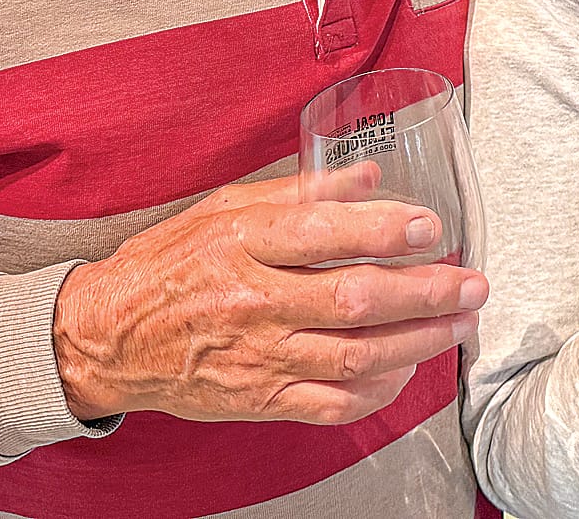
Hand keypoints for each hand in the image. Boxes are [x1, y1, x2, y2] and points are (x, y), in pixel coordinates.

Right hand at [53, 171, 487, 425]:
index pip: (324, 234)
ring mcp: (258, 356)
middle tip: (471, 284)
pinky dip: (377, 392)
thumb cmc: (169, 263)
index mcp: (244, 243)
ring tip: (460, 325)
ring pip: (354, 356)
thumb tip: (369, 175)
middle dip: (424, 293)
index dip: (384, 230)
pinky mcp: (259, 398)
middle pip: (353, 300)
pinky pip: (330, 404)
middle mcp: (254, 301)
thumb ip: (302, 191)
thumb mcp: (225, 207)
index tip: (430, 226)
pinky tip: (408, 371)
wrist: (107, 336)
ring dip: (418, 343)